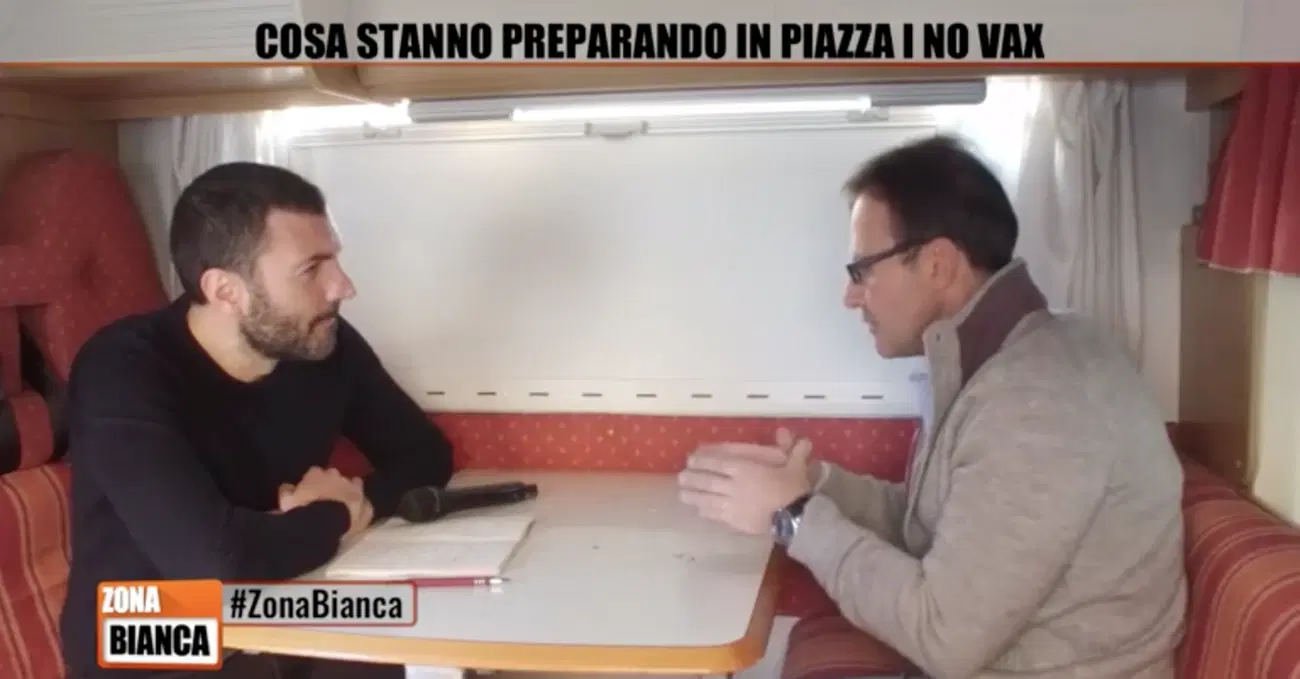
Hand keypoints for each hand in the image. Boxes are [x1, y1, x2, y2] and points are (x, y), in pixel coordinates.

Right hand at [279, 467, 372, 535]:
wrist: (323, 524)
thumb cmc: (301, 511)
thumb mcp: (285, 502)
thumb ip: (286, 491)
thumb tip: (287, 486)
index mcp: (316, 474)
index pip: (314, 472)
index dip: (312, 481)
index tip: (309, 489)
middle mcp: (336, 477)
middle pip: (334, 475)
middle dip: (331, 482)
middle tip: (326, 495)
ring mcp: (353, 489)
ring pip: (354, 483)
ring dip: (350, 489)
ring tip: (346, 499)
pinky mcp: (363, 504)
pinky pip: (366, 503)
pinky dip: (363, 505)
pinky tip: (360, 511)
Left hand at [677, 434, 814, 534]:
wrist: (795, 519)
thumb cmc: (793, 489)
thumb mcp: (795, 465)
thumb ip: (791, 447)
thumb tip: (785, 430)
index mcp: (745, 470)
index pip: (718, 463)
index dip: (703, 460)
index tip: (690, 459)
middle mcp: (734, 486)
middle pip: (708, 481)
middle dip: (693, 478)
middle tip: (681, 477)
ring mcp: (732, 505)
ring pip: (708, 499)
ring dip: (693, 496)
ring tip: (681, 494)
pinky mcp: (735, 522)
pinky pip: (716, 515)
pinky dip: (706, 512)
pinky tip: (698, 511)